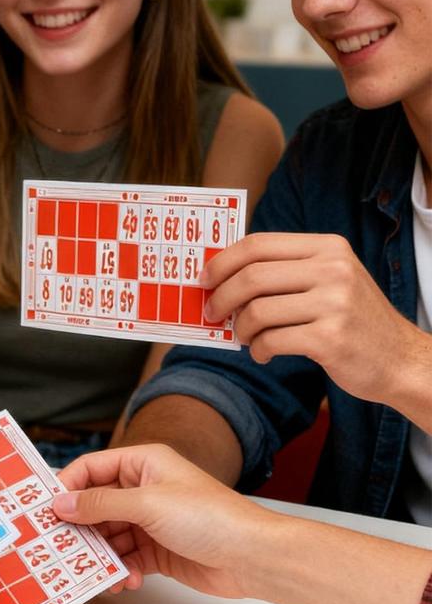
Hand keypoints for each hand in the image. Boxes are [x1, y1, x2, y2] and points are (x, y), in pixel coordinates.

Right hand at [53, 444, 265, 598]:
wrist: (252, 556)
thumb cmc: (208, 516)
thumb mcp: (147, 504)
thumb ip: (100, 504)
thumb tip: (60, 504)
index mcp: (143, 464)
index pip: (92, 468)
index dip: (68, 486)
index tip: (46, 510)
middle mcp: (144, 489)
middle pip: (96, 505)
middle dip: (80, 527)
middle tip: (58, 546)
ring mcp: (150, 521)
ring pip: (108, 535)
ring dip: (100, 554)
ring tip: (94, 571)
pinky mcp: (157, 550)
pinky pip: (125, 558)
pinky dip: (120, 569)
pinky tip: (125, 580)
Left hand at [202, 232, 418, 403]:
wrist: (399, 359)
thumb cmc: (351, 320)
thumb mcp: (328, 280)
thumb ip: (284, 271)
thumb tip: (222, 275)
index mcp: (327, 248)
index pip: (258, 244)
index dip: (222, 262)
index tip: (204, 280)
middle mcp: (333, 269)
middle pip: (251, 276)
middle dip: (221, 298)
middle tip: (212, 313)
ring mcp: (334, 303)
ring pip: (257, 311)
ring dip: (241, 330)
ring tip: (246, 339)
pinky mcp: (331, 338)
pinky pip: (271, 341)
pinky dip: (258, 350)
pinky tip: (264, 354)